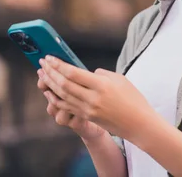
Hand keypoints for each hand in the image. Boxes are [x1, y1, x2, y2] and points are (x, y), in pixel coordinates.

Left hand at [38, 55, 156, 141]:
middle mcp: (92, 98)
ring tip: (42, 74)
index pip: (73, 73)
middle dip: (50, 72)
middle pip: (64, 84)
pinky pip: (67, 107)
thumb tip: (86, 73)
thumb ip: (100, 74)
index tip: (49, 57)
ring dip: (50, 84)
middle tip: (42, 63)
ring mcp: (88, 110)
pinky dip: (55, 98)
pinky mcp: (88, 117)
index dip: (58, 65)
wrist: (139, 123)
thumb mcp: (119, 79)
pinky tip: (49, 92)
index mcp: (101, 85)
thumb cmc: (132, 98)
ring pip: (62, 96)